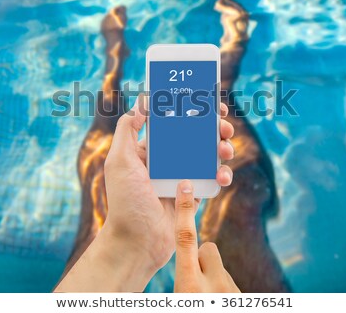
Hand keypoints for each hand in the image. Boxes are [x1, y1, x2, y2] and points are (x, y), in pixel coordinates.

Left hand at [55, 94, 234, 291]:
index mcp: (150, 150)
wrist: (138, 243)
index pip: (173, 123)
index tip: (209, 103)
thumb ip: (126, 131)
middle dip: (214, 128)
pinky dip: (222, 174)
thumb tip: (141, 103)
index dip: (192, 111)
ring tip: (226, 151)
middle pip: (196, 137)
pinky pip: (212, 179)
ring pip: (208, 155)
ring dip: (223, 148)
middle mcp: (167, 160)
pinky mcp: (194, 194)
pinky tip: (222, 177)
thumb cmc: (125, 202)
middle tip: (224, 126)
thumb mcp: (119, 162)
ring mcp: (182, 177)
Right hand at [174, 180, 240, 292]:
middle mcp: (213, 287)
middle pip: (208, 249)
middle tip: (197, 281)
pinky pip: (230, 283)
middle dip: (202, 256)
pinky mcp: (244, 298)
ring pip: (220, 268)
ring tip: (206, 298)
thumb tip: (184, 258)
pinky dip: (221, 291)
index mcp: (189, 286)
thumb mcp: (177, 300)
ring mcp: (231, 292)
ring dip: (212, 279)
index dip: (184, 210)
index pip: (185, 239)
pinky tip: (216, 303)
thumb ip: (181, 278)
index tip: (185, 185)